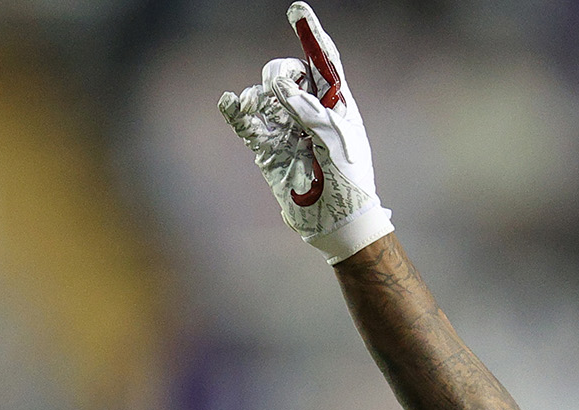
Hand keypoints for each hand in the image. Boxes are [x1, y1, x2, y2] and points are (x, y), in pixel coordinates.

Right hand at [218, 2, 392, 263]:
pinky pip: (244, 119)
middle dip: (280, 73)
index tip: (297, 10)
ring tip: (267, 121)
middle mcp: (309, 111)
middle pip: (286, 71)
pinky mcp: (266, 146)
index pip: (324, 60)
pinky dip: (236, 109)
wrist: (335, 221)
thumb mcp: (334, 137)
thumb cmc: (347, 180)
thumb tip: (277, 84)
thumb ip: (306, 106)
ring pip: (261, 94)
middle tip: (282, 90)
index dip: (311, 34)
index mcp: (336, 104)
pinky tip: (231, 104)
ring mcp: (285, 127)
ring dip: (260, 100)